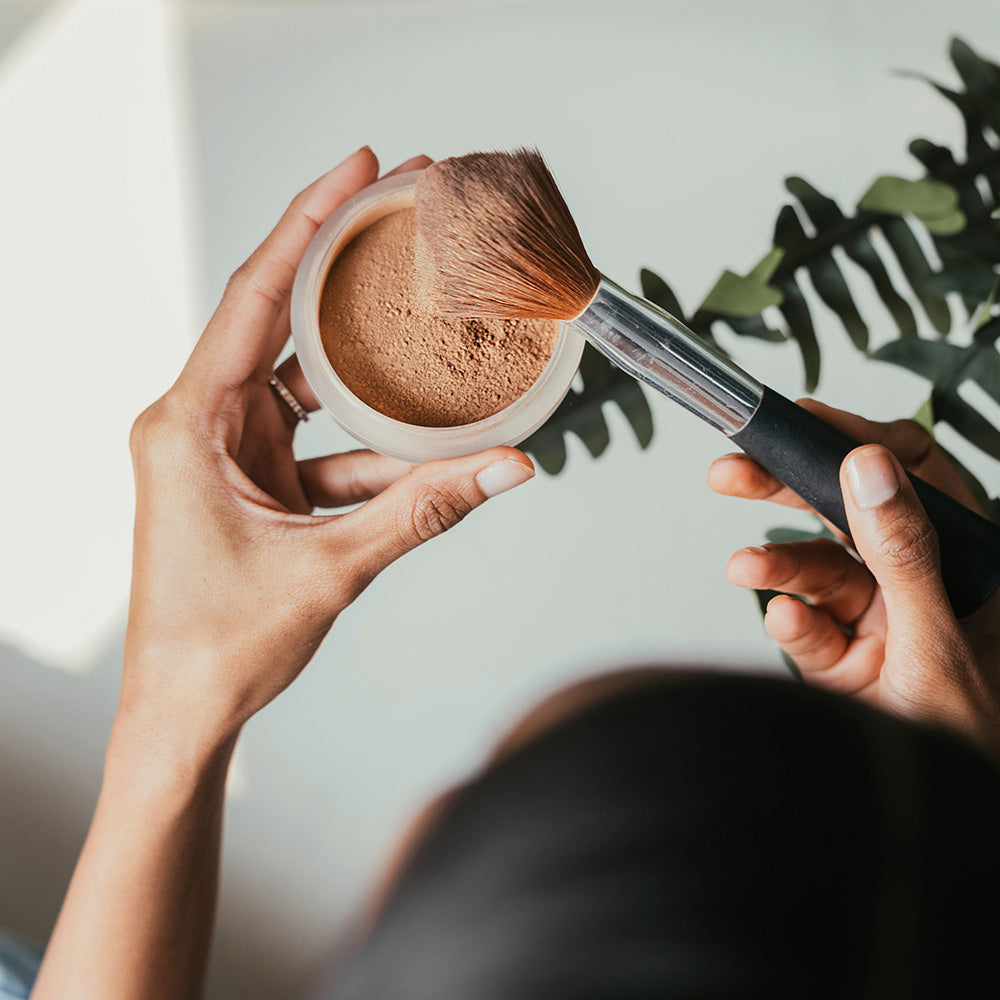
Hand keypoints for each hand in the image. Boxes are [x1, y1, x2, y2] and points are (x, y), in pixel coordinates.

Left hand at [123, 147, 534, 757]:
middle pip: (284, 323)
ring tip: (435, 334)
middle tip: (406, 219)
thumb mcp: (331, 568)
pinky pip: (326, 444)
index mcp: (188, 423)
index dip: (308, 223)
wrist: (185, 712)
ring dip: (375, 377)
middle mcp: (201, 423)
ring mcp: (229, 452)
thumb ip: (425, 512)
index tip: (361, 169)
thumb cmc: (219, 645)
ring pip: (314, 389)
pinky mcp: (256, 482)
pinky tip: (434, 447)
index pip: (255, 297)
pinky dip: (376, 449)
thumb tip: (508, 470)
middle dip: (348, 275)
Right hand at [708, 400, 999, 756]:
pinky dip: (790, 622)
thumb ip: (902, 550)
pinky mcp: (840, 659)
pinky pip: (805, 627)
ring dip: (777, 567)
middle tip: (731, 473)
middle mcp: (918, 580)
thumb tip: (868, 466)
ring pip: (816, 571)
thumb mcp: (938, 636)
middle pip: (846, 514)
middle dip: (786, 492)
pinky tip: (786, 620)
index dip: (859, 439)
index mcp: (962, 560)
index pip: (913, 474)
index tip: (804, 419)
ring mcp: (876, 620)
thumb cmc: (970, 734)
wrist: (942, 820)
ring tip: (745, 568)